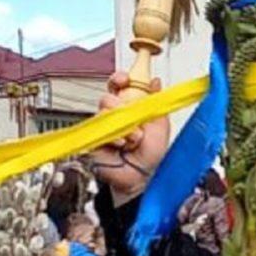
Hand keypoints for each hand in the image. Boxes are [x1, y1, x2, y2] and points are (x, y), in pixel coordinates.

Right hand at [90, 72, 170, 201]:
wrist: (144, 176)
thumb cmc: (152, 154)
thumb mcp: (160, 124)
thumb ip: (156, 102)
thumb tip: (156, 81)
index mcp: (129, 107)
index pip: (118, 85)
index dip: (119, 79)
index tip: (125, 79)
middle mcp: (114, 115)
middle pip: (107, 97)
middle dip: (121, 105)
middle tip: (133, 117)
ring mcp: (103, 128)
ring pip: (103, 112)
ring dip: (124, 126)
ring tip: (135, 139)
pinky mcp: (95, 140)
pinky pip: (100, 130)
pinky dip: (116, 137)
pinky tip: (123, 146)